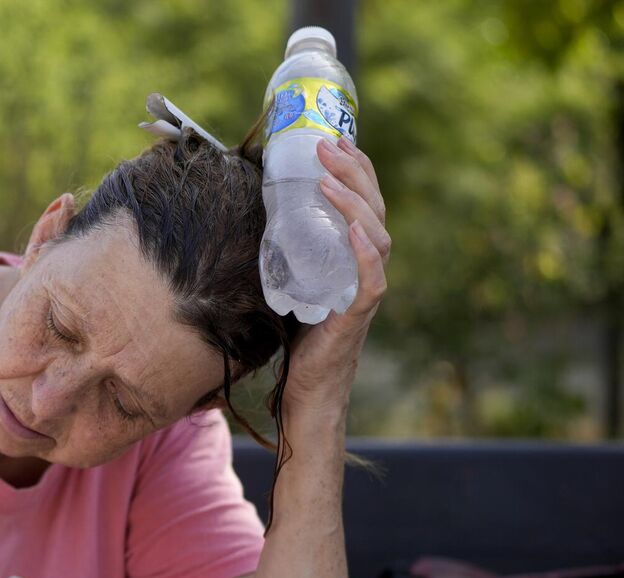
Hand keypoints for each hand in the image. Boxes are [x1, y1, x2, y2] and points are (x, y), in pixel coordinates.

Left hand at [281, 136, 391, 417]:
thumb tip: (247, 214)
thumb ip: (282, 253)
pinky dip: (365, 252)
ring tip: (327, 177)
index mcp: (351, 257)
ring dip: (353, 202)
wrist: (307, 392)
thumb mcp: (288, 283)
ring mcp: (365, 291)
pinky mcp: (357, 315)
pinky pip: (371, 279)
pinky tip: (352, 229)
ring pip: (376, 236)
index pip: (363, 203)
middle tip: (326, 144)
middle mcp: (365, 268)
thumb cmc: (296, 340)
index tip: (333, 139)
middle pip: (373, 209)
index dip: (354, 169)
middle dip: (353, 171)